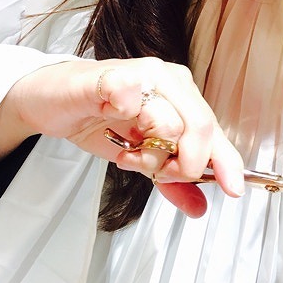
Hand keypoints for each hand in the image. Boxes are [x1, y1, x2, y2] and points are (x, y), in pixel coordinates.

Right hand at [0, 58, 244, 216]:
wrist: (48, 101)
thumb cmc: (95, 119)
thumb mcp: (139, 157)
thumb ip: (170, 180)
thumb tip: (200, 208)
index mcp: (182, 95)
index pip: (214, 131)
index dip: (226, 162)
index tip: (234, 189)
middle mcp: (168, 80)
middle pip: (201, 128)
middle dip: (182, 165)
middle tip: (155, 172)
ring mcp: (141, 74)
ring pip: (171, 122)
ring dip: (148, 152)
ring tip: (126, 153)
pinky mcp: (109, 76)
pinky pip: (130, 97)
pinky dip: (127, 117)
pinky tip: (115, 126)